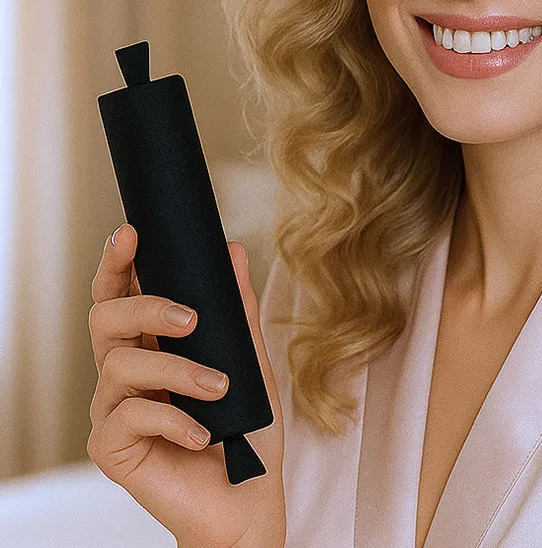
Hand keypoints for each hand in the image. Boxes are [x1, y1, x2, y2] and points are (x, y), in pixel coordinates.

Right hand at [87, 222, 285, 547]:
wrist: (247, 495)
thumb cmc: (245, 425)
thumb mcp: (249, 358)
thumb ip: (237, 307)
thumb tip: (232, 249)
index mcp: (150, 344)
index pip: (121, 295)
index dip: (118, 262)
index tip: (131, 232)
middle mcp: (123, 372)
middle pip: (105, 319)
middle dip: (146, 306)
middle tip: (191, 318)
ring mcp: (113, 410)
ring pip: (123, 365)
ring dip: (179, 371)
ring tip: (220, 387)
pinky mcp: (111, 448)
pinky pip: (133, 417)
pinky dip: (175, 419)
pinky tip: (204, 433)